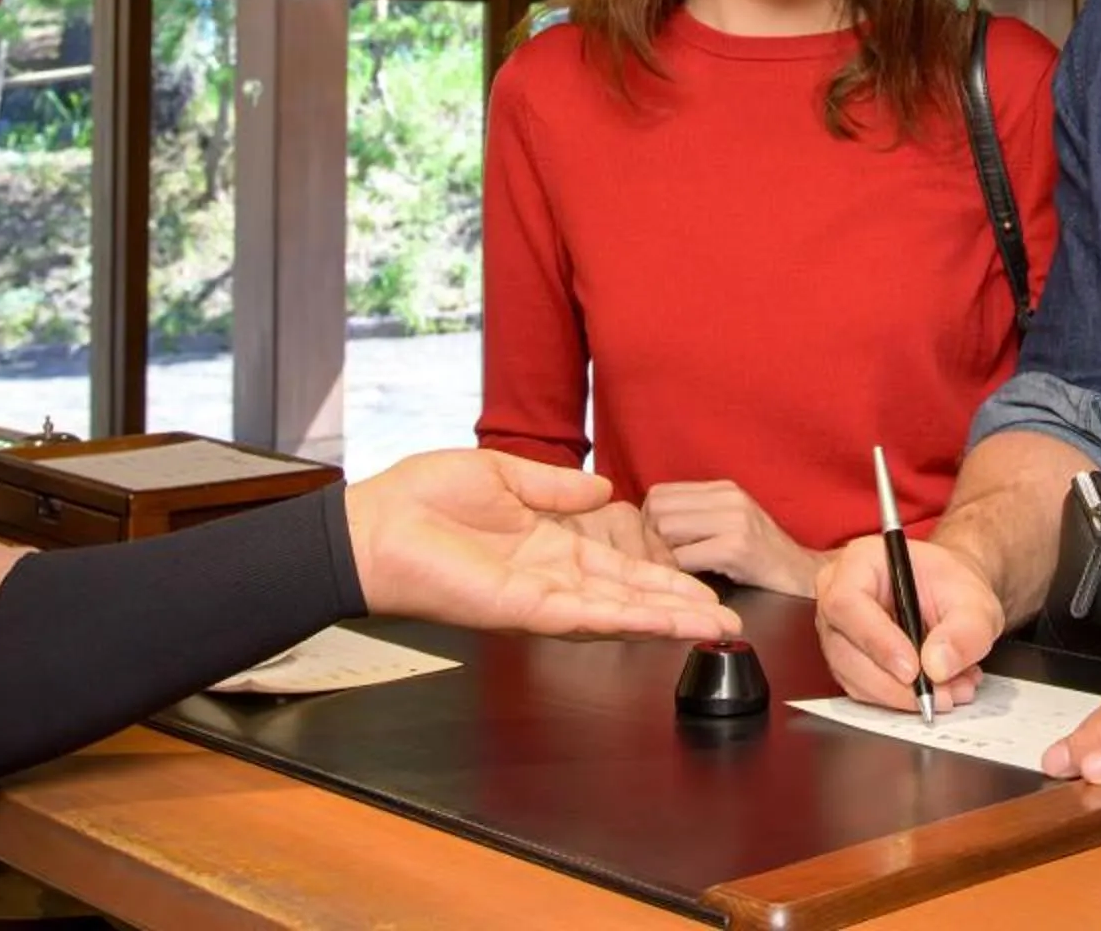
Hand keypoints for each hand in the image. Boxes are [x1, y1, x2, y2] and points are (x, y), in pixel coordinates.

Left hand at [343, 449, 740, 641]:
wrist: (373, 524)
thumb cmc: (421, 498)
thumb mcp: (502, 473)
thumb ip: (556, 486)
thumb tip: (604, 489)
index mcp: (548, 545)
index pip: (619, 566)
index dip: (662, 576)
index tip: (700, 584)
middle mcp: (551, 578)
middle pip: (629, 597)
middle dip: (678, 608)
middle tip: (727, 618)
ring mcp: (539, 597)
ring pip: (617, 612)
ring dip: (664, 620)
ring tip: (712, 626)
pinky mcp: (521, 609)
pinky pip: (584, 616)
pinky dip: (626, 620)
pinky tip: (661, 623)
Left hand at [643, 479, 823, 595]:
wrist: (806, 578)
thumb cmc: (763, 558)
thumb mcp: (731, 525)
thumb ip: (696, 518)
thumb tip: (648, 528)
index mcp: (723, 489)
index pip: (660, 494)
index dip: (649, 524)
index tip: (659, 548)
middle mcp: (728, 497)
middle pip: (658, 510)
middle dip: (651, 541)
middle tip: (664, 565)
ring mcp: (734, 521)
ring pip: (667, 530)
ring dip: (664, 557)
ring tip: (679, 573)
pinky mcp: (736, 548)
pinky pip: (685, 558)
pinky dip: (680, 574)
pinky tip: (695, 583)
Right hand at [813, 532, 1004, 710]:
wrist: (951, 596)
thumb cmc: (952, 586)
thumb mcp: (974, 603)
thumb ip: (964, 632)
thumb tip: (937, 665)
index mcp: (860, 562)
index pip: (847, 602)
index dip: (876, 640)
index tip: (912, 669)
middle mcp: (838, 595)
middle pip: (844, 649)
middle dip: (893, 682)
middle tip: (939, 693)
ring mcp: (838, 631)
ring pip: (854, 677)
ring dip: (902, 695)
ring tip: (950, 690)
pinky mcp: (846, 661)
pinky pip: (863, 691)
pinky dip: (900, 699)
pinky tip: (936, 690)